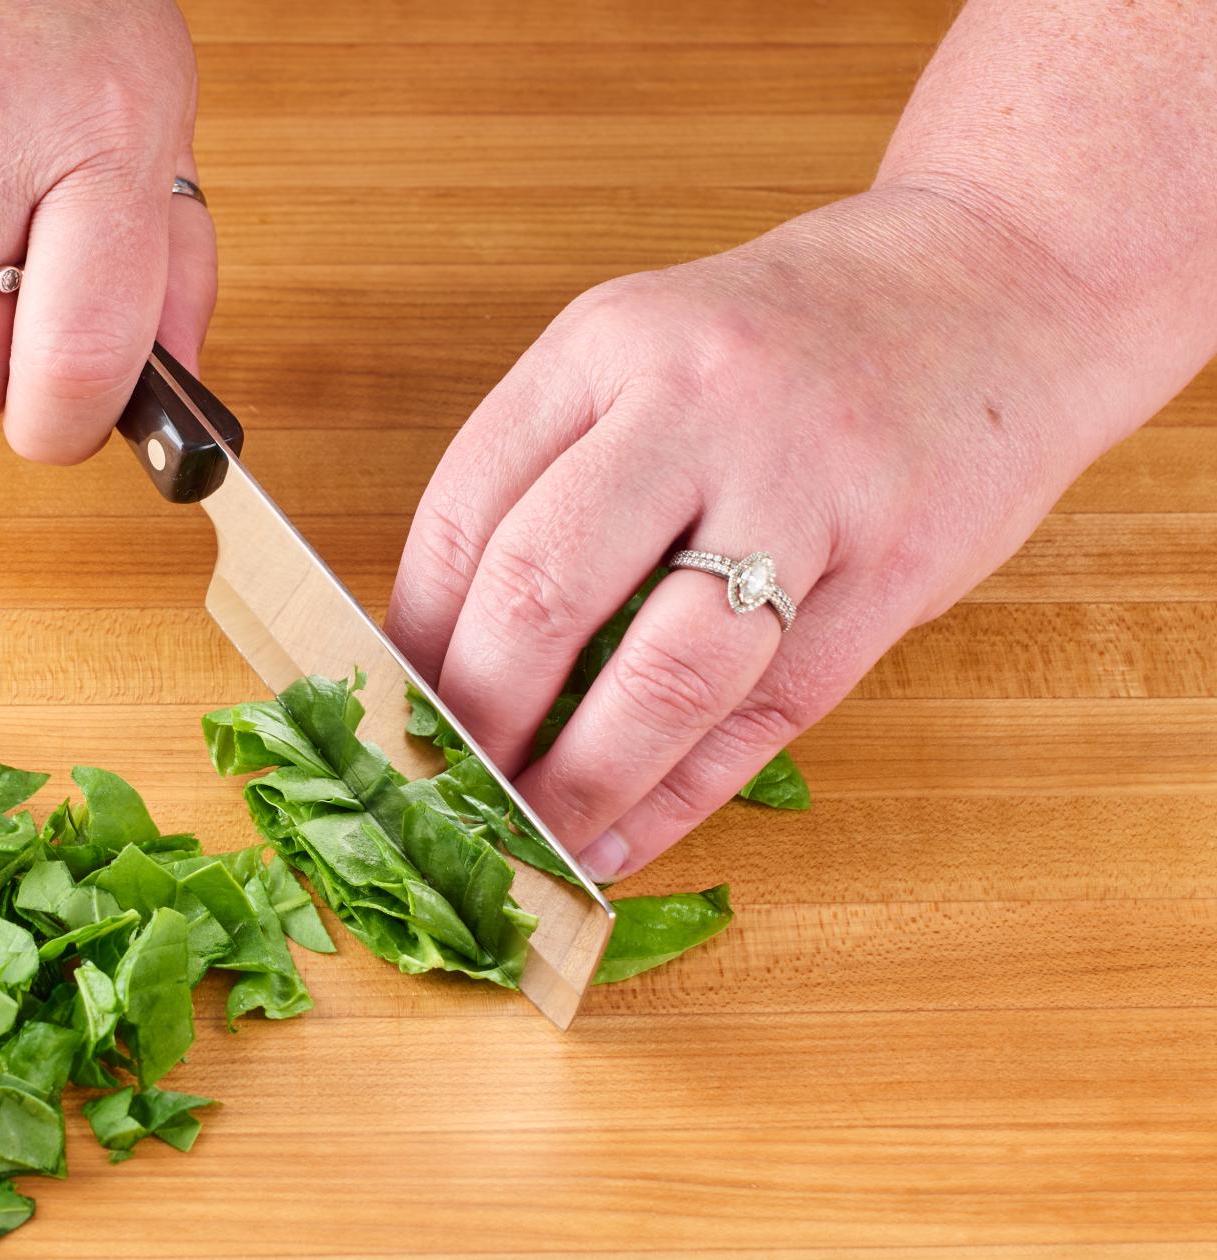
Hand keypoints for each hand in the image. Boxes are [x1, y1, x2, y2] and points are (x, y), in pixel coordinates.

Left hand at [388, 184, 1118, 881]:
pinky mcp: (890, 570)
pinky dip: (678, 796)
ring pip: (658, 674)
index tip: (386, 714)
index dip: (412, 638)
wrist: (1007, 280)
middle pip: (540, 592)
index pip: (463, 513)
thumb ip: (554, 475)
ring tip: (526, 846)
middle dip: (473, 719)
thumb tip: (441, 644)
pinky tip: (623, 840)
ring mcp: (804, 487)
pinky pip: (762, 714)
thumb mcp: (647, 354)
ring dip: (574, 784)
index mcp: (606, 344)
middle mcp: (696, 404)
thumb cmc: (795, 339)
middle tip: (442, 793)